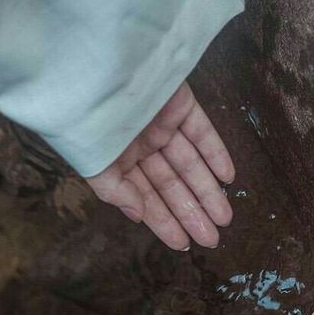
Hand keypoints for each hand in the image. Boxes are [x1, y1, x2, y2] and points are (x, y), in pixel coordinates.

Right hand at [85, 81, 233, 249]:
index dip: (165, 221)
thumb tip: (138, 215)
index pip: (146, 195)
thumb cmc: (85, 119)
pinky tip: (228, 177)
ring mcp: (161, 123)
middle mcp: (140, 144)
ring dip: (208, 190)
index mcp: (117, 159)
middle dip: (192, 212)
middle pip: (172, 183)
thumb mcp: (94, 162)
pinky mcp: (178, 103)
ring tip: (224, 218)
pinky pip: (202, 131)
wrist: (92, 69)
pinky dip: (216, 153)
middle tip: (212, 239)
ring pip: (190, 162)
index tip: (183, 244)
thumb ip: (115, 190)